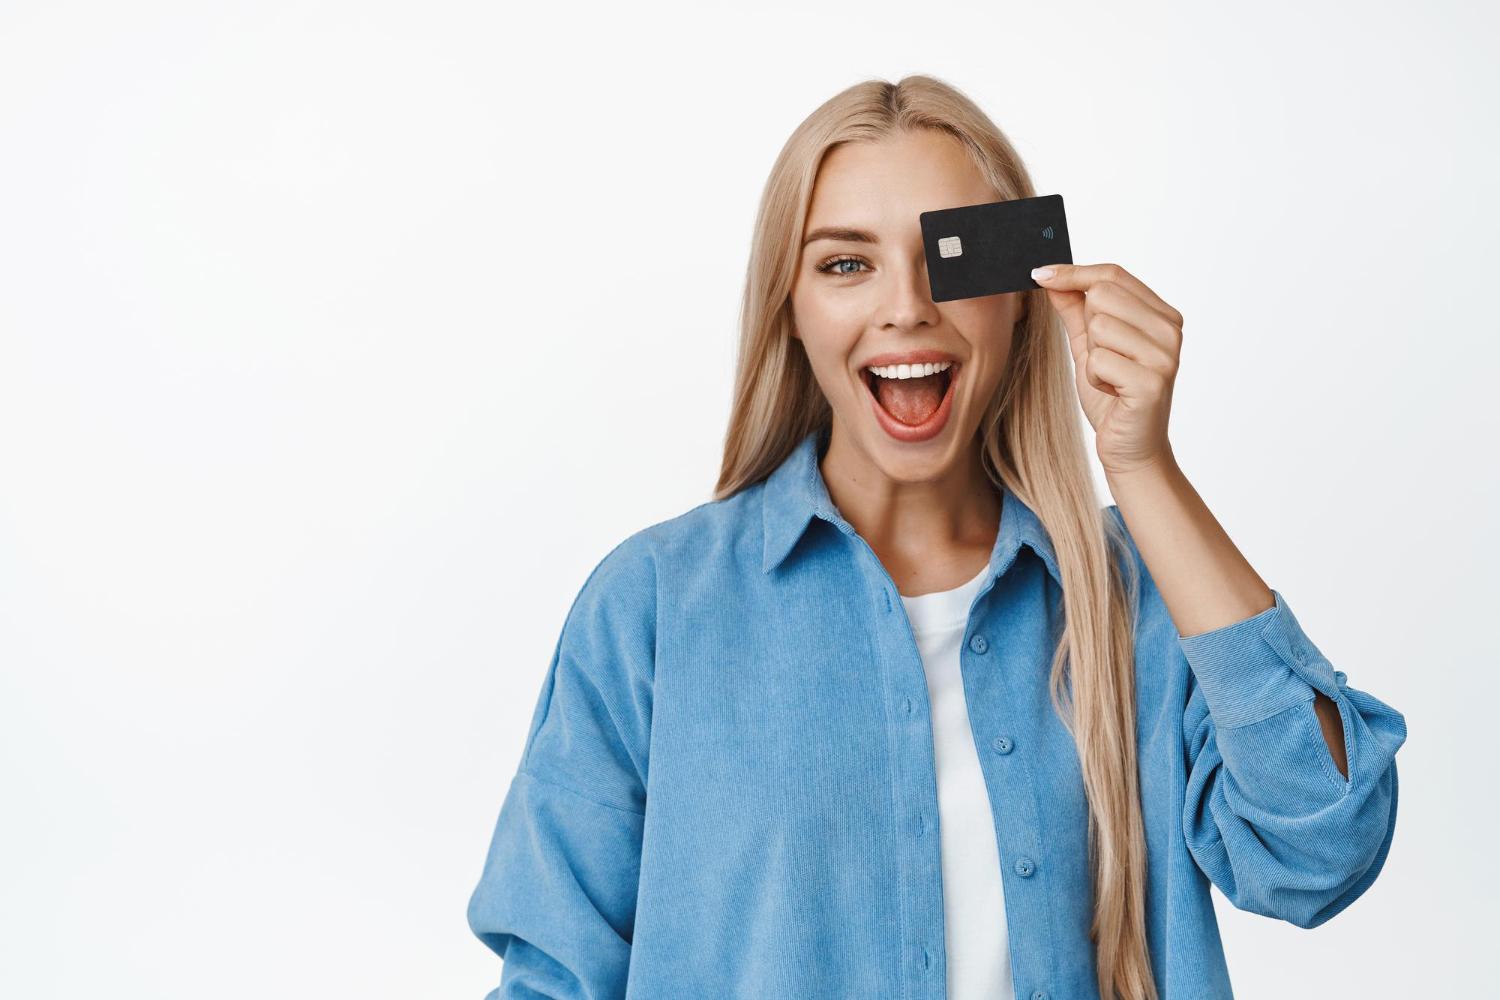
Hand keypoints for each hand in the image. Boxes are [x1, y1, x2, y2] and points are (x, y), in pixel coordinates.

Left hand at [1030, 262, 1183, 477]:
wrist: (1130, 448)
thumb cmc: (1113, 398)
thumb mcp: (1088, 347)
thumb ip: (1074, 311)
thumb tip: (1051, 276)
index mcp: (1161, 315)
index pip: (1113, 274)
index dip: (1073, 272)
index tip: (1040, 274)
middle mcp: (1170, 329)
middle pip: (1102, 295)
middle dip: (1088, 328)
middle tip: (1103, 359)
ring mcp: (1165, 355)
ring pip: (1099, 327)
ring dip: (1091, 357)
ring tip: (1110, 377)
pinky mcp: (1152, 381)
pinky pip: (1099, 360)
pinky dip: (1095, 379)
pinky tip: (1113, 392)